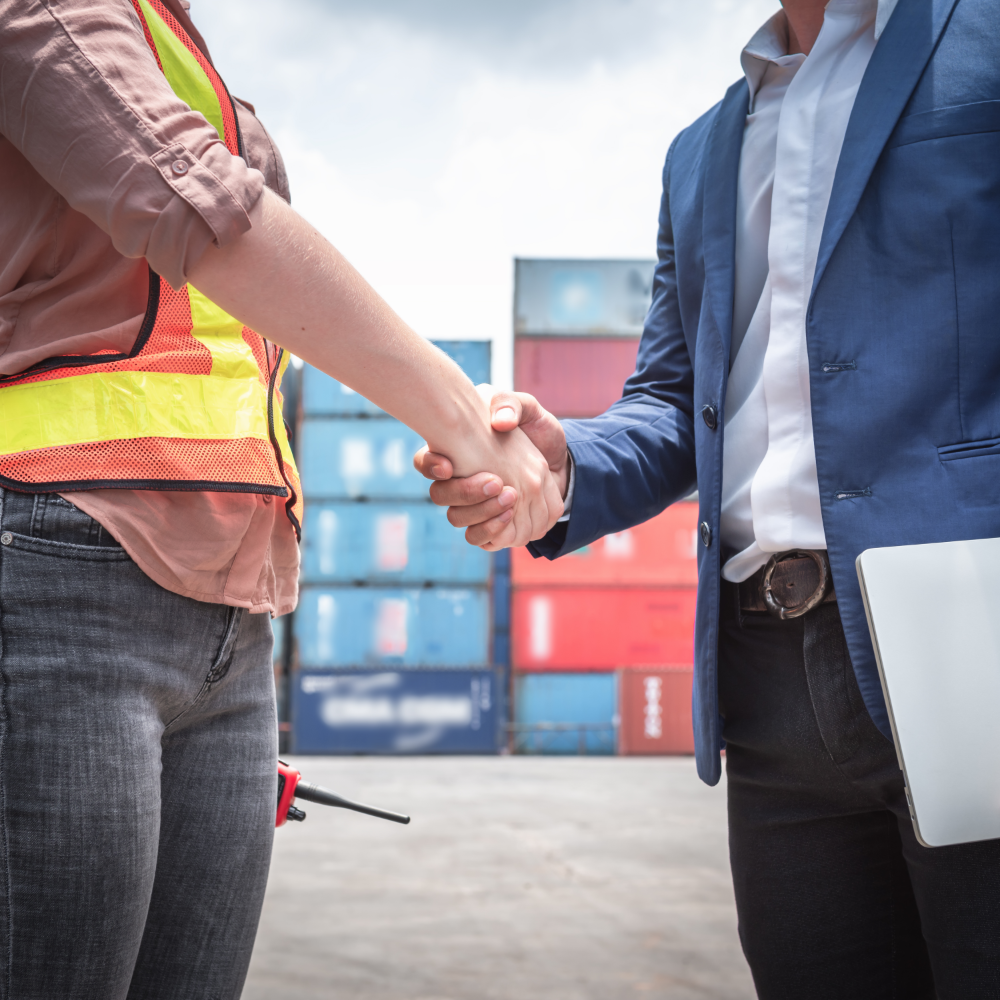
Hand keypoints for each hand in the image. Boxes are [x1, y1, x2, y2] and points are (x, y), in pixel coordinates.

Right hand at [413, 389, 568, 548]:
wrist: (560, 462)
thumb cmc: (536, 431)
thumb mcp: (526, 408)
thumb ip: (510, 404)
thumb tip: (500, 422)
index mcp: (457, 450)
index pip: (426, 461)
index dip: (431, 465)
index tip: (449, 466)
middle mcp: (458, 480)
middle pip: (440, 495)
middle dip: (465, 492)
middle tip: (497, 481)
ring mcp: (473, 505)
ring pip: (457, 518)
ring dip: (481, 512)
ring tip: (511, 497)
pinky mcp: (491, 524)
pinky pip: (477, 538)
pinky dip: (491, 531)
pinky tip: (510, 515)